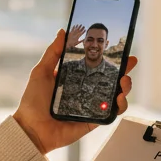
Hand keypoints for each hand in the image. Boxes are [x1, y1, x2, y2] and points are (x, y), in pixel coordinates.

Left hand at [12, 28, 137, 153]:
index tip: (121, 50)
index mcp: (75, 79)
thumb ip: (53, 52)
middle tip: (129, 62)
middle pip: (111, 79)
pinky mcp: (94, 120)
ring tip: (124, 81)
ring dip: (125, 87)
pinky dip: (119, 106)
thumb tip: (63, 32)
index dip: (111, 58)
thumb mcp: (41, 71)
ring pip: (116, 96)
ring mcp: (91, 106)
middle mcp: (86, 91)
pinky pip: (111, 113)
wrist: (31, 128)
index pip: (97, 66)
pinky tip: (119, 98)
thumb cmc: (33, 101)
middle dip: (124, 70)